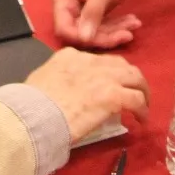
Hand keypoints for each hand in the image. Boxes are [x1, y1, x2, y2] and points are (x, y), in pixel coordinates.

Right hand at [25, 47, 149, 141]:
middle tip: (132, 92)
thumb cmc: (31, 104)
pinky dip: (142, 108)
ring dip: (141, 90)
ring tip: (143, 104)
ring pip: (134, 77)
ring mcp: (104, 76)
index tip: (108, 85)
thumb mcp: (42, 80)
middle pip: (120, 64)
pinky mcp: (113, 95)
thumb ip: (57, 79)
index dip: (106, 73)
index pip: (97, 60)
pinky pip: (136, 99)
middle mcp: (90, 61)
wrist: (34, 115)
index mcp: (70, 56)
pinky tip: (141, 119)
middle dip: (129, 77)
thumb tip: (64, 92)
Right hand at [51, 0, 141, 48]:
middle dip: (105, 36)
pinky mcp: (91, 16)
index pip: (64, 27)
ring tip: (134, 23)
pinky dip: (117, 28)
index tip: (105, 39)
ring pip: (94, 34)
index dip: (82, 38)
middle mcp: (67, 6)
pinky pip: (101, 29)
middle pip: (80, 34)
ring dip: (115, 32)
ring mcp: (79, 12)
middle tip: (128, 33)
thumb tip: (84, 38)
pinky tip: (132, 22)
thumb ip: (92, 12)